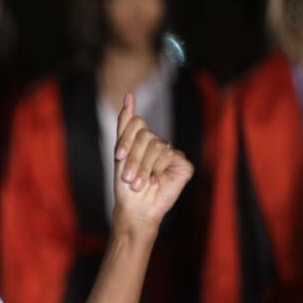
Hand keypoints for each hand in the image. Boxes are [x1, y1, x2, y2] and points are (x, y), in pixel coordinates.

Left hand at [112, 93, 193, 234]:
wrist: (134, 207)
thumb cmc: (125, 185)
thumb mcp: (121, 154)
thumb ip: (125, 125)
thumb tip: (129, 95)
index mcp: (142, 139)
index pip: (136, 122)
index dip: (126, 139)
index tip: (118, 156)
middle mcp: (158, 143)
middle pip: (146, 135)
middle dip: (134, 158)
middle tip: (128, 178)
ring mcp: (172, 153)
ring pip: (157, 146)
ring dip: (143, 167)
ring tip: (138, 183)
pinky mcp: (184, 165)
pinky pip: (170, 156)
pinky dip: (158, 169)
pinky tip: (156, 181)